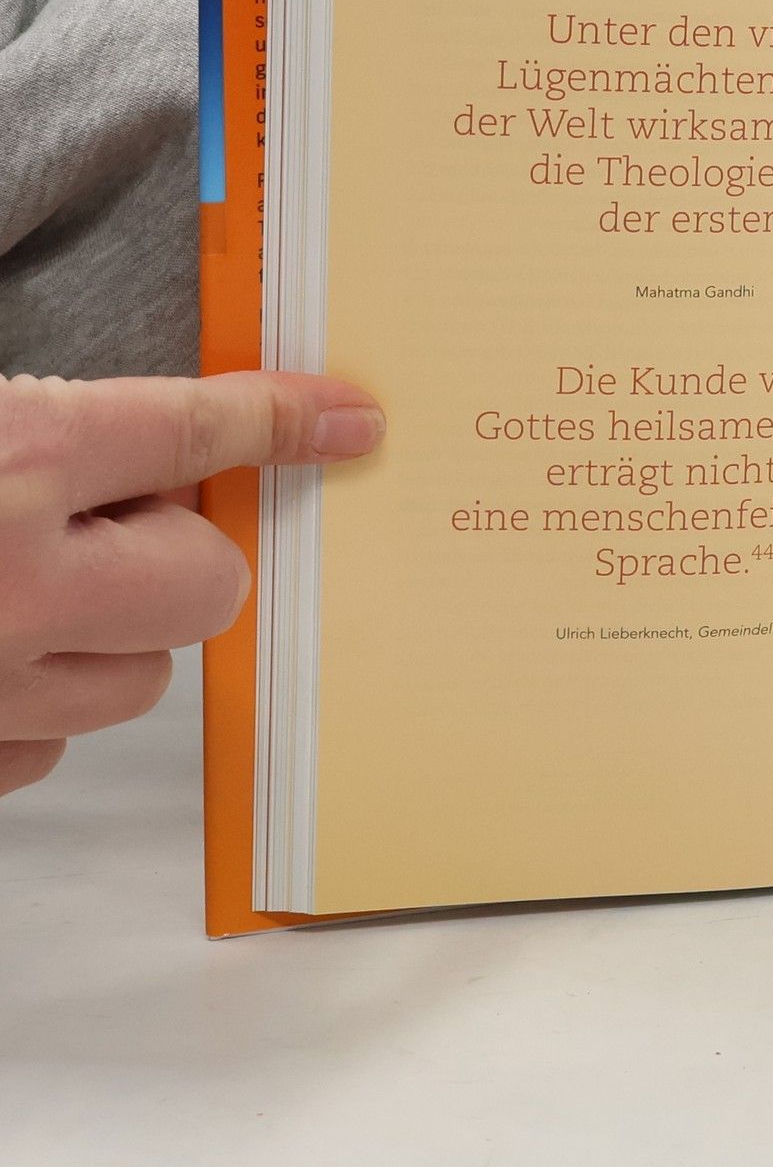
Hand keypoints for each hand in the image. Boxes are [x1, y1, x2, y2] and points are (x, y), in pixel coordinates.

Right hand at [0, 372, 384, 796]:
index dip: (277, 420)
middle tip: (98, 527)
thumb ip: (73, 433)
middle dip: (175, 554)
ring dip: (108, 637)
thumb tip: (187, 457)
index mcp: (15, 466)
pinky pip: (54, 746)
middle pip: (208, 584)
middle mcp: (14, 588)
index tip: (345, 421)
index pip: (194, 432)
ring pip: (141, 680)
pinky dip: (36, 706)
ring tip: (17, 591)